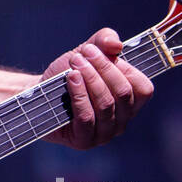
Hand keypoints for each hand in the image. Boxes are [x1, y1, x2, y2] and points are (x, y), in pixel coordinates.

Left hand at [41, 28, 152, 148]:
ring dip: (90, 78)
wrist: (39, 94)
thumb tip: (116, 44)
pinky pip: (87, 117)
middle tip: (83, 53)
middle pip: (124, 93)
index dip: (124, 67)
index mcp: (130, 101)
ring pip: (106, 104)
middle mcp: (122, 120)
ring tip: (74, 63)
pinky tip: (71, 78)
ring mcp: (105, 133)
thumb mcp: (86, 52)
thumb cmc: (68, 74)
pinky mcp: (84, 141)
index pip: (143, 88)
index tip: (100, 50)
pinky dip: (79, 94)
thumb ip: (104, 41)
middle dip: (104, 68)